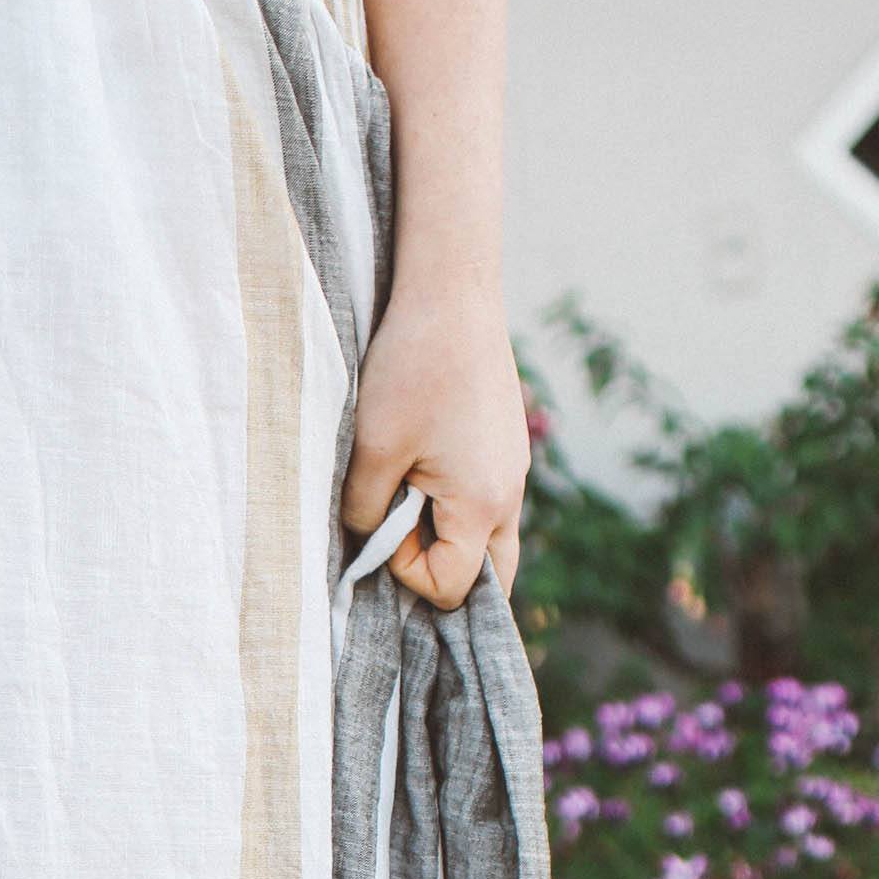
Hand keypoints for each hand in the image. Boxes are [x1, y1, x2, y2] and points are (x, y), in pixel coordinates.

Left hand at [342, 280, 529, 605]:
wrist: (453, 292)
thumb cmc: (412, 368)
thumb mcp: (371, 448)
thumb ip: (364, 512)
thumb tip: (367, 541)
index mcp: (483, 505)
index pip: (452, 586)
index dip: (408, 573)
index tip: (381, 526)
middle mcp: (511, 495)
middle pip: (491, 578)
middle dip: (443, 575)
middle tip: (400, 542)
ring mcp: (514, 470)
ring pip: (492, 542)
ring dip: (449, 541)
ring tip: (407, 504)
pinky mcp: (505, 447)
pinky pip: (488, 505)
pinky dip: (457, 511)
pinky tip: (422, 474)